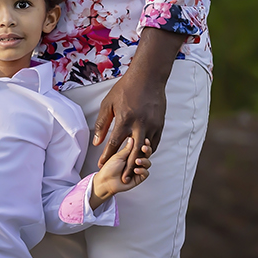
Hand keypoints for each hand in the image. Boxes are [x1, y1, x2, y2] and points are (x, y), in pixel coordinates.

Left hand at [90, 136, 151, 205]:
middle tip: (144, 148)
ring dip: (144, 161)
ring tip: (136, 161)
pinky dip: (142, 171)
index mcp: (130, 153)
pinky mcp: (138, 178)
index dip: (144, 143)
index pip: (140, 146)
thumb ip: (127, 149)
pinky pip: (145, 173)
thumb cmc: (109, 168)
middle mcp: (135, 160)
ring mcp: (138, 169)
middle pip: (147, 154)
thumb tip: (132, 138)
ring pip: (148, 163)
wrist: (106, 181)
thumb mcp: (118, 156)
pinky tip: (135, 170)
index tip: (145, 140)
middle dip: (147, 150)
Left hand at [92, 61, 168, 180]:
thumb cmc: (125, 89)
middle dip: (127, 168)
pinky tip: (143, 156)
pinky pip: (155, 143)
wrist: (148, 77)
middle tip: (122, 179)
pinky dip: (149, 151)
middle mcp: (139, 125)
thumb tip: (96, 142)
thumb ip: (102, 124)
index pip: (114, 144)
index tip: (101, 165)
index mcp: (124, 120)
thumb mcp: (108, 104)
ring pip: (146, 150)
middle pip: (133, 153)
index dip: (107, 156)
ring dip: (140, 162)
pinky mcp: (160, 124)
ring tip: (134, 171)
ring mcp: (152, 125)